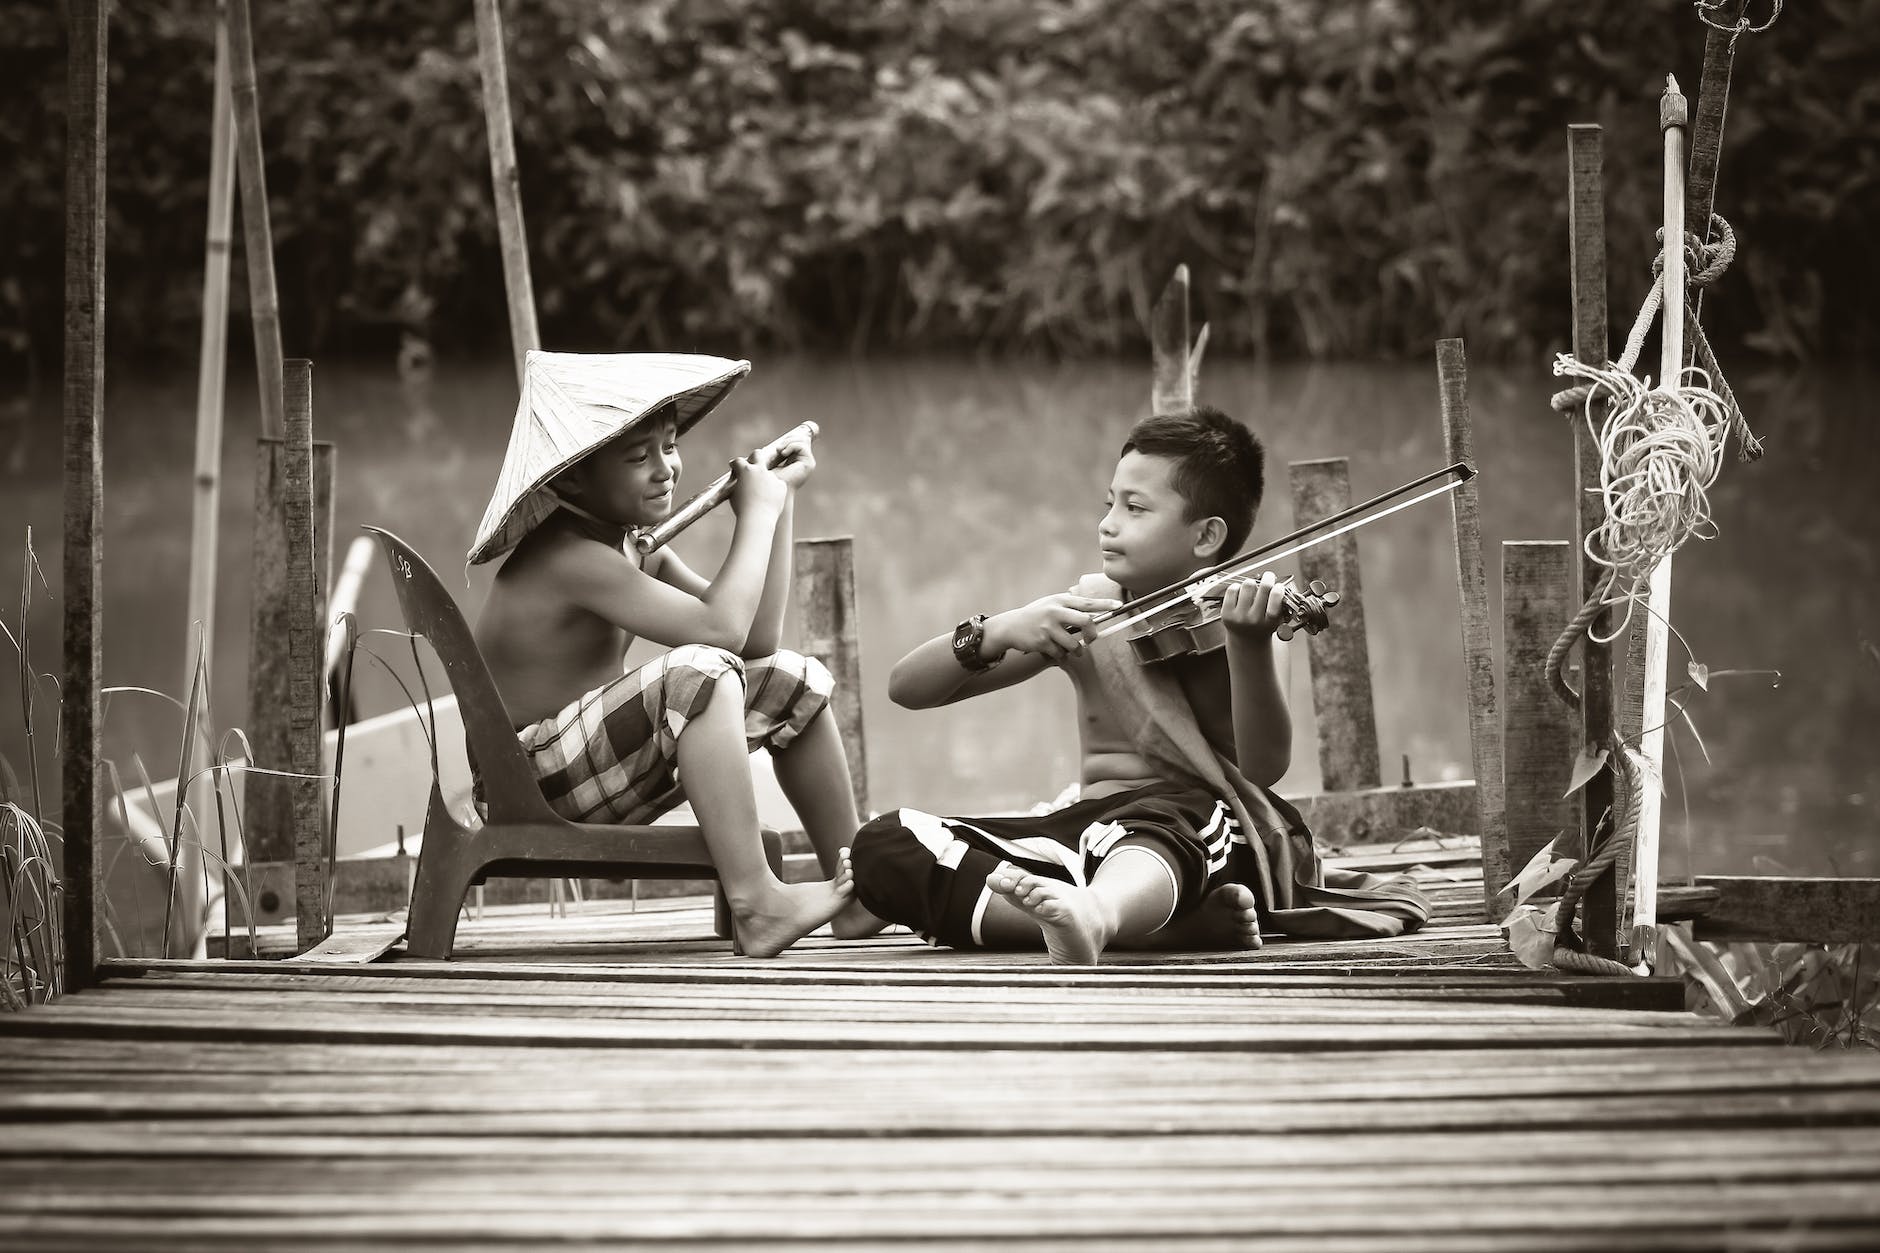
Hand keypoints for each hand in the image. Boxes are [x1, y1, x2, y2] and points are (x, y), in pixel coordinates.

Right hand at [727, 452, 787, 517]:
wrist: (758, 519)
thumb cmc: (743, 509)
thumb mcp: (734, 494)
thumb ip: (738, 484)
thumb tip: (740, 481)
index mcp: (746, 471)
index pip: (738, 461)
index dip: (735, 464)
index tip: (734, 467)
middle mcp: (760, 470)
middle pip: (758, 454)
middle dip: (754, 457)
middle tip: (752, 465)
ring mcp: (772, 477)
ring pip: (769, 475)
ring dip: (765, 481)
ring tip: (761, 496)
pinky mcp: (782, 485)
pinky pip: (777, 485)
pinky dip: (774, 491)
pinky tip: (770, 500)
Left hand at [767, 430, 816, 489]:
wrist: (773, 492)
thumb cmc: (768, 481)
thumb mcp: (770, 462)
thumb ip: (775, 453)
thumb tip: (773, 445)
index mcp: (796, 461)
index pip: (798, 441)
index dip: (788, 440)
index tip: (777, 448)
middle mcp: (804, 461)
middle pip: (802, 438)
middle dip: (788, 440)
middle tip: (777, 449)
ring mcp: (808, 462)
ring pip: (802, 440)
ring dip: (788, 442)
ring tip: (779, 451)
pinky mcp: (809, 463)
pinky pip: (802, 446)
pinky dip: (791, 446)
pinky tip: (783, 454)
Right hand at [985, 593, 1122, 662]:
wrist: (1010, 627)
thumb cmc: (1036, 616)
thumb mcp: (1050, 605)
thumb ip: (1069, 607)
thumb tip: (1093, 614)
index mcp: (1060, 601)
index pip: (1087, 602)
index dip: (1105, 605)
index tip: (1119, 606)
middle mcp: (1055, 612)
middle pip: (1086, 622)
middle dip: (1092, 635)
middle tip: (1091, 640)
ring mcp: (1048, 627)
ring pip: (1074, 644)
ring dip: (1076, 650)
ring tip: (1071, 649)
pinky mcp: (1042, 642)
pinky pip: (1061, 654)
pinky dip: (1061, 656)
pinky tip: (1054, 652)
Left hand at [1219, 571, 1288, 639]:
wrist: (1246, 641)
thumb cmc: (1262, 626)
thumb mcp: (1277, 620)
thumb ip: (1281, 605)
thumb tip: (1280, 586)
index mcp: (1269, 621)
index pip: (1276, 596)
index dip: (1279, 587)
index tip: (1279, 585)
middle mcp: (1254, 619)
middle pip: (1263, 587)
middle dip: (1268, 578)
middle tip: (1268, 577)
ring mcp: (1239, 616)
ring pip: (1248, 584)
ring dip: (1252, 583)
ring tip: (1252, 590)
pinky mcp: (1226, 613)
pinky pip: (1232, 589)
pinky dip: (1237, 587)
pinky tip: (1241, 594)